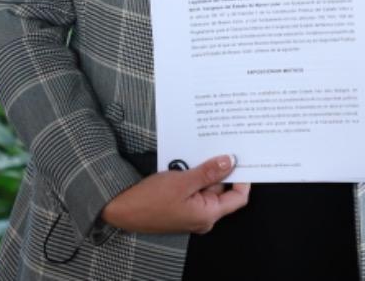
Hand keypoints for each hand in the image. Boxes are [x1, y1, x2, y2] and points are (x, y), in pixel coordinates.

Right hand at [100, 154, 250, 234]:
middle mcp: (203, 217)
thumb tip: (230, 161)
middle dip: (218, 170)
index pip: (238, 198)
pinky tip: (184, 163)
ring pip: (206, 188)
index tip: (240, 159)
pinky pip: (194, 190)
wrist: (121, 210)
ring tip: (194, 155)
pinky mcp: (181, 207)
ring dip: (202, 171)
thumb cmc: (150, 200)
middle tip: (216, 147)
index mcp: (208, 215)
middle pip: (222, 190)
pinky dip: (192, 176)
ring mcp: (192, 213)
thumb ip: (208, 172)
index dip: (242, 178)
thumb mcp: (182, 181)